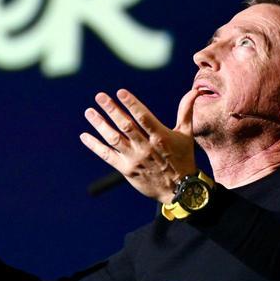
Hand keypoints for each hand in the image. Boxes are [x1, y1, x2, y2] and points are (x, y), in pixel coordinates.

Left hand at [79, 89, 197, 203]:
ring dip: (100, 124)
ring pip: (114, 139)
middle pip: (126, 126)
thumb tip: (195, 91)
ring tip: (89, 111)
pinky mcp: (126, 170)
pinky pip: (107, 156)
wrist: (179, 189)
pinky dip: (95, 146)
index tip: (120, 92)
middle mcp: (146, 147)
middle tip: (100, 96)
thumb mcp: (186, 134)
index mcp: (160, 136)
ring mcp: (135, 159)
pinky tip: (84, 135)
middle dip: (112, 109)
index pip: (143, 117)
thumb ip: (186, 111)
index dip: (132, 104)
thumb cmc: (183, 158)